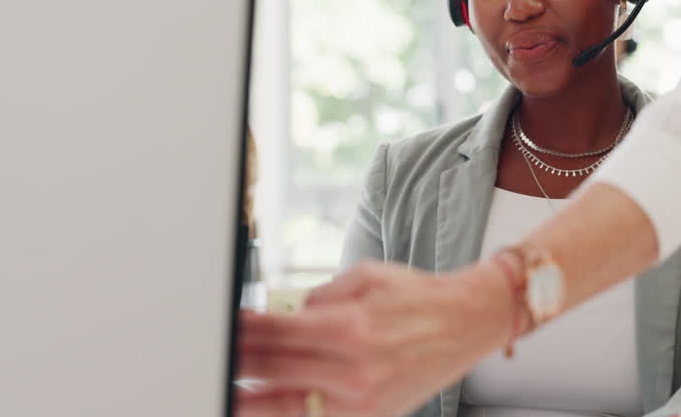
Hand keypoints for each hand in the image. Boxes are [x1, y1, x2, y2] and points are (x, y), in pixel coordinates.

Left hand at [234, 260, 514, 416]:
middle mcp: (352, 368)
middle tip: (212, 355)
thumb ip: (317, 296)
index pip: (274, 331)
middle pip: (272, 369)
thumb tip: (279, 311)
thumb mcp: (364, 277)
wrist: (468, 323)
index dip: (241, 329)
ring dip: (250, 400)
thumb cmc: (418, 297)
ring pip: (285, 407)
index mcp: (348, 326)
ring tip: (225, 392)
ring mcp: (360, 400)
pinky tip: (263, 407)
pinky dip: (285, 413)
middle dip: (237, 361)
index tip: (221, 325)